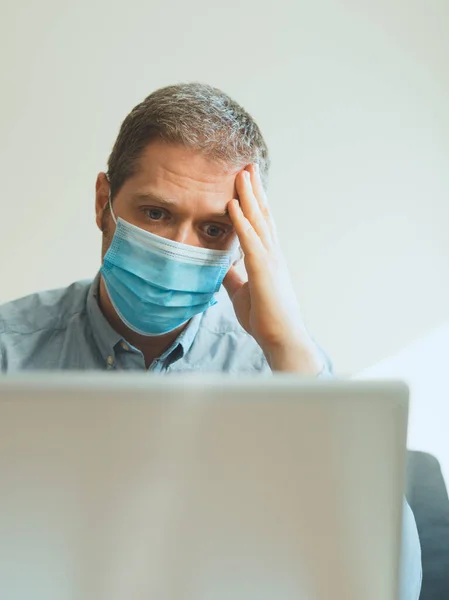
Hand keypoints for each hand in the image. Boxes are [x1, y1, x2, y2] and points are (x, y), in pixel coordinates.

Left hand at [223, 164, 322, 373]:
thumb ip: (235, 276)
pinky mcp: (264, 271)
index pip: (260, 223)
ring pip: (258, 221)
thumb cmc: (266, 317)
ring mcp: (270, 260)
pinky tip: (232, 205)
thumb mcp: (243, 292)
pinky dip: (240, 222)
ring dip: (248, 196)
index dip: (253, 201)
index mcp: (268, 257)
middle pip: (262, 214)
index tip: (247, 181)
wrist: (281, 338)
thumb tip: (225, 265)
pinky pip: (250, 241)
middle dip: (254, 189)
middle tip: (247, 165)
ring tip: (241, 173)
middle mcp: (272, 253)